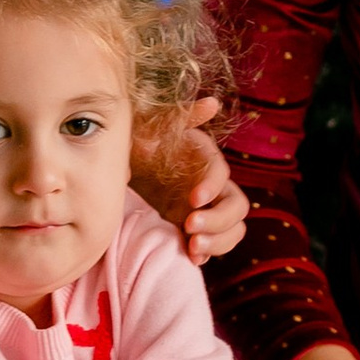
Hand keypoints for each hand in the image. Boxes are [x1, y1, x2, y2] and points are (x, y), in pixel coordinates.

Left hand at [132, 94, 248, 263]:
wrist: (122, 163)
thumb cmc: (138, 139)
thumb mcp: (153, 124)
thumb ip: (182, 115)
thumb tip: (213, 103)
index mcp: (205, 159)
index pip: (222, 174)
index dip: (212, 187)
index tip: (192, 200)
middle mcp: (213, 185)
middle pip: (237, 207)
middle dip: (218, 220)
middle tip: (190, 226)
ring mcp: (207, 209)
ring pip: (233, 228)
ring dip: (218, 240)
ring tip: (192, 247)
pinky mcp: (195, 226)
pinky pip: (215, 243)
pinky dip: (208, 252)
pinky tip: (191, 256)